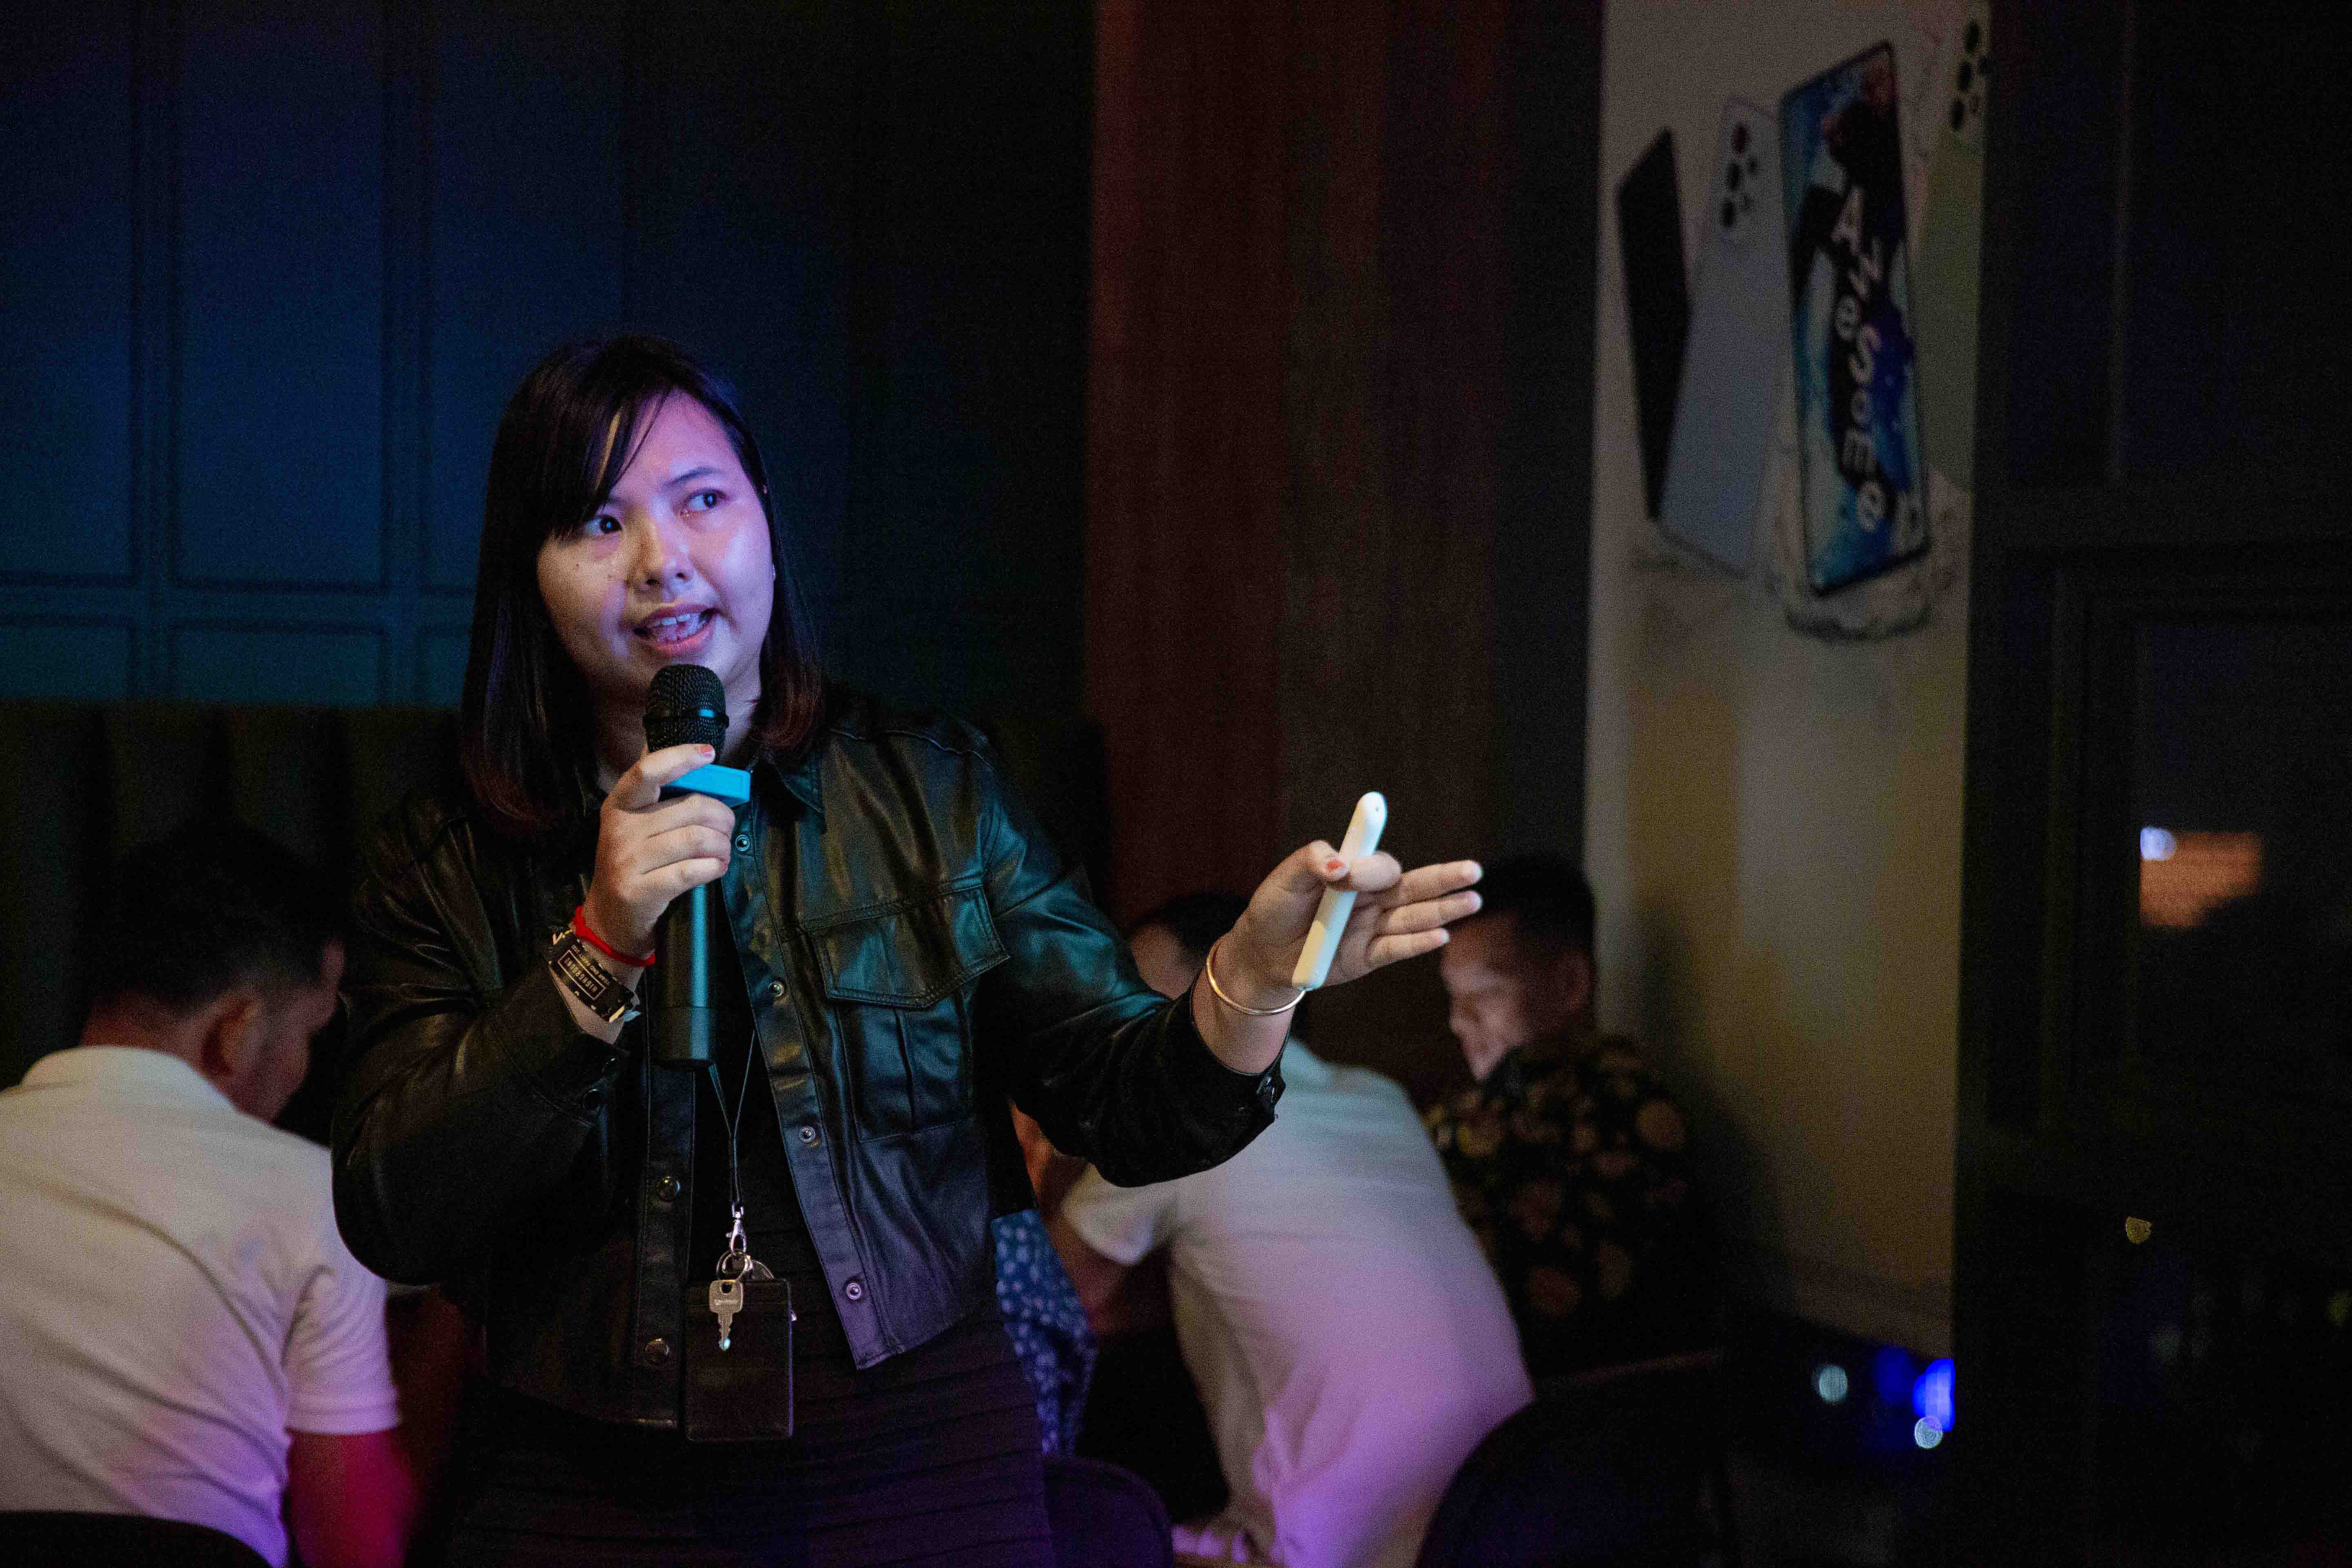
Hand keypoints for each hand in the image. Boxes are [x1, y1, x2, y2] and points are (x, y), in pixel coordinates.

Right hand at [579, 743, 735, 957]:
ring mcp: (628, 861)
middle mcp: (620, 829)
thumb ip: (660, 795)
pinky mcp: (641, 890)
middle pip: (690, 807)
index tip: (708, 754)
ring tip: (723, 851)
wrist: (611, 919)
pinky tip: (716, 867)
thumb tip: (694, 754)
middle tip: (727, 828)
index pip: (647, 772)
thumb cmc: (634, 865)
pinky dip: (714, 867)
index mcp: (619, 805)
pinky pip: (692, 870)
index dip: (680, 758)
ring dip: (722, 845)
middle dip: (722, 816)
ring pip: (696, 838)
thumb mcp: (635, 826)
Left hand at [1217, 841, 1483, 1004]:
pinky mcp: (1367, 958)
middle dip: (1445, 878)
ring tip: (1473, 900)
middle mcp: (1370, 898)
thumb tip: (1341, 864)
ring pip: (1414, 917)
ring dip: (1444, 910)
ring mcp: (1371, 928)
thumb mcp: (1284, 880)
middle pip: (1414, 886)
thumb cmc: (1274, 909)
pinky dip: (1417, 944)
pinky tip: (1441, 936)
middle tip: (1474, 870)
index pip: (1380, 865)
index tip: (1347, 873)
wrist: (1261, 954)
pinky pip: (1396, 949)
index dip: (1372, 867)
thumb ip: (1311, 862)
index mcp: (1354, 873)